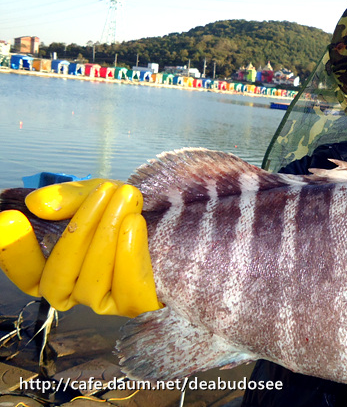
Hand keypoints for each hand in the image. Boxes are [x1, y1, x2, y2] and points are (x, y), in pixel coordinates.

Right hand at [0, 179, 160, 316]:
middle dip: (78, 231)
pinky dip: (129, 256)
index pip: (26, 274)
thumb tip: (38, 204)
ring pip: (91, 282)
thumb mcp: (99, 194)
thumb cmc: (129, 210)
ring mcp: (106, 302)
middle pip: (58, 278)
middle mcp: (76, 292)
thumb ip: (68, 198)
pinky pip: (128, 291)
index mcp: (57, 269)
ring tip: (125, 197)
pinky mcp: (138, 305)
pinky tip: (135, 225)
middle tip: (102, 192)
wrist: (179, 218)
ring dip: (107, 235)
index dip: (14, 252)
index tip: (10, 218)